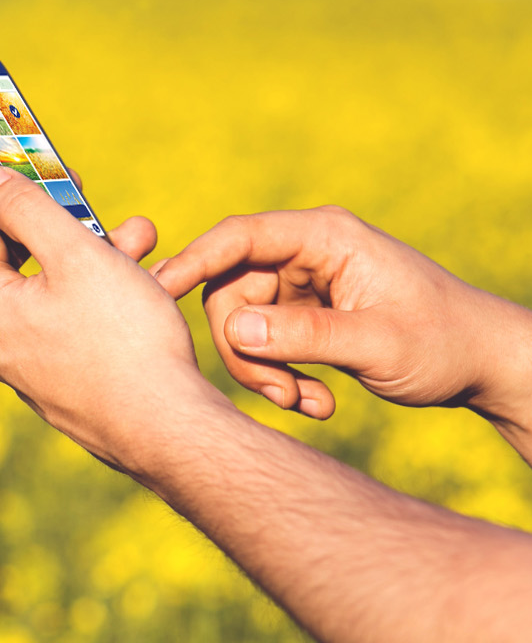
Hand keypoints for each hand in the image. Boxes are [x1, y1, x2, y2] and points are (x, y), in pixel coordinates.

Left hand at [0, 165, 229, 476]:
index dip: (11, 193)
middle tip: (104, 207)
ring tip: (143, 240)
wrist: (169, 430)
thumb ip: (25, 208)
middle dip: (67, 226)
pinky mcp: (60, 386)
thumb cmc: (124, 338)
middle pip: (20, 261)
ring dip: (95, 258)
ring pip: (53, 292)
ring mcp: (27, 369)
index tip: (51, 171)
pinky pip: (71, 325)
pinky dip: (101, 298)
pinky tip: (145, 286)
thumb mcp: (75, 253)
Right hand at [152, 206, 531, 431]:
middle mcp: (307, 253)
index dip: (193, 262)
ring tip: (307, 404)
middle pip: (231, 291)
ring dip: (265, 371)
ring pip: (242, 324)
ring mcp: (303, 284)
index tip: (156, 292)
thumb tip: (233, 332)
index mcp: (325, 238)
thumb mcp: (376, 343)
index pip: (239, 238)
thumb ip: (303, 335)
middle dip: (245, 349)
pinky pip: (265, 343)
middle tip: (279, 395)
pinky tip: (317, 401)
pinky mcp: (304, 314)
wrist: (485, 365)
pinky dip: (281, 376)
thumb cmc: (444, 343)